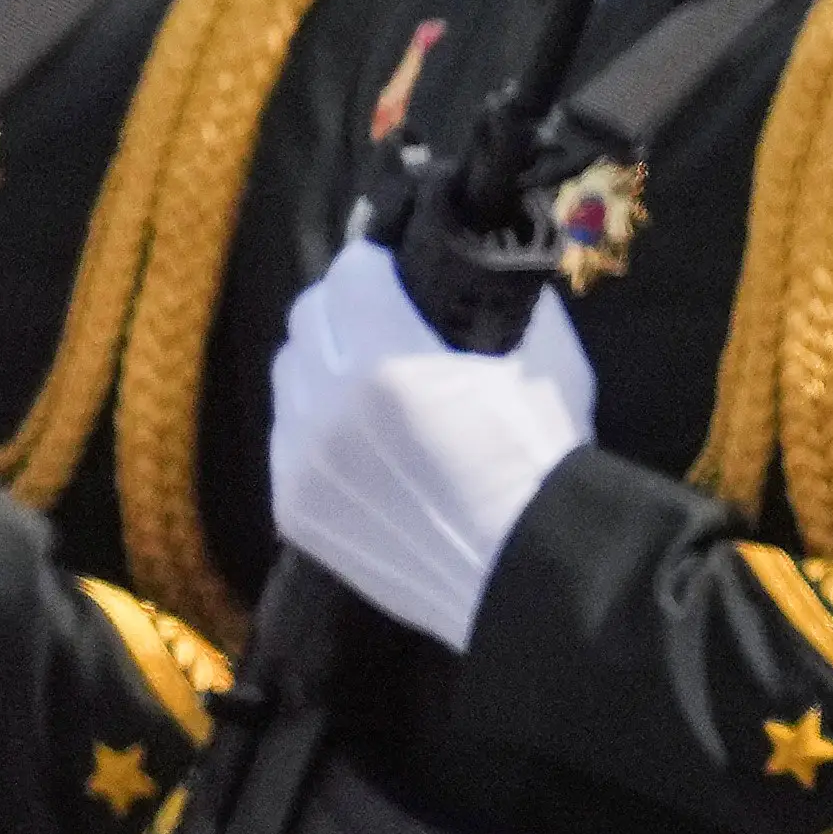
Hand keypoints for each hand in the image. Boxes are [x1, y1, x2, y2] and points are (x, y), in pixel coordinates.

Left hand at [266, 234, 593, 646]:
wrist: (525, 571)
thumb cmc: (546, 460)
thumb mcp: (546, 360)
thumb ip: (503, 305)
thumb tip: (483, 270)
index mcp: (388, 357)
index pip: (348, 272)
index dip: (376, 262)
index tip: (397, 270)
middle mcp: (328, 403)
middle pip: (305, 318)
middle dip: (342, 306)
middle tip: (381, 318)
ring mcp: (301, 460)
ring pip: (287, 377)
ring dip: (322, 364)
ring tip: (366, 384)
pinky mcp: (293, 507)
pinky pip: (286, 439)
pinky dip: (317, 426)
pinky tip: (361, 443)